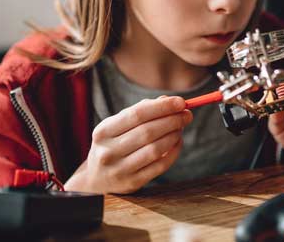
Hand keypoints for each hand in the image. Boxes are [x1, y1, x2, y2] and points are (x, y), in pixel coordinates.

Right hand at [65, 96, 191, 193]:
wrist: (96, 179)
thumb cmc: (112, 145)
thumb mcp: (117, 126)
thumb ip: (141, 111)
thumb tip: (168, 100)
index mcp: (103, 131)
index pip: (137, 114)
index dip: (162, 107)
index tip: (180, 102)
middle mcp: (109, 151)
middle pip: (148, 131)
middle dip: (172, 120)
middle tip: (187, 115)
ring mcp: (120, 169)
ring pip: (155, 149)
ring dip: (173, 136)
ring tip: (180, 128)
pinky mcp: (132, 183)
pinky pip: (160, 166)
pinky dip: (173, 152)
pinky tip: (177, 142)